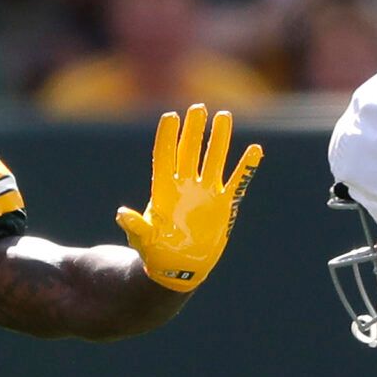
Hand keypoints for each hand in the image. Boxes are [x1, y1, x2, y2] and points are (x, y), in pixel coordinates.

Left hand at [116, 104, 262, 292]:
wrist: (178, 268)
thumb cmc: (156, 254)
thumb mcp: (144, 241)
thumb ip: (136, 227)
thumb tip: (122, 214)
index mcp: (164, 190)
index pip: (165, 157)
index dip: (168, 137)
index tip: (171, 116)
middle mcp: (185, 186)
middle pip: (190, 151)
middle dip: (193, 130)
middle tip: (198, 108)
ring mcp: (205, 193)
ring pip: (214, 159)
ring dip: (219, 140)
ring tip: (223, 116)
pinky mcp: (223, 205)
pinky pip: (237, 181)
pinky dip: (245, 167)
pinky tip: (254, 150)